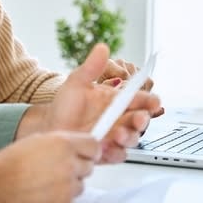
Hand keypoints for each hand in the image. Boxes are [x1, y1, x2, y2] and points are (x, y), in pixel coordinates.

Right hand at [0, 131, 99, 202]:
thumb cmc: (10, 162)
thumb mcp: (38, 141)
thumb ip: (61, 143)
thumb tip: (76, 148)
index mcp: (63, 143)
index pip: (94, 146)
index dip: (89, 151)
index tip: (85, 154)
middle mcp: (69, 164)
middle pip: (89, 167)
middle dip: (77, 168)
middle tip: (58, 170)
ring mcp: (67, 187)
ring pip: (80, 186)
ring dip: (68, 185)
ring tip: (46, 183)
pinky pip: (70, 202)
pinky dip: (60, 200)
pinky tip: (43, 194)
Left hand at [20, 43, 160, 162]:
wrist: (49, 128)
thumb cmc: (64, 106)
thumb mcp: (76, 83)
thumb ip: (91, 67)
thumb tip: (102, 47)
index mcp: (116, 100)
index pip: (139, 99)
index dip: (149, 101)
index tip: (153, 101)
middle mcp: (118, 119)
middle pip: (140, 120)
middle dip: (142, 120)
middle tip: (138, 119)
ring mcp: (113, 136)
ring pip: (132, 139)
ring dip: (129, 137)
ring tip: (117, 134)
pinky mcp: (106, 152)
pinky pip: (118, 154)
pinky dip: (115, 152)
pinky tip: (105, 148)